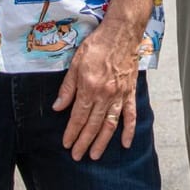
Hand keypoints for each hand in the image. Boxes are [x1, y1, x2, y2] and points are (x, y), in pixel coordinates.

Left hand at [53, 21, 139, 160]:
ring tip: (95, 155)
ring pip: (110, 124)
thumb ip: (67, 88)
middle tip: (78, 156)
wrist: (121, 33)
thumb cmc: (97, 45)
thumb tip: (58, 107)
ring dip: (102, 142)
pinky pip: (131, 115)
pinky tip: (125, 143)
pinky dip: (129, 130)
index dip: (72, 132)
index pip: (78, 117)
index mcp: (89, 88)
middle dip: (84, 142)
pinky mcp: (130, 93)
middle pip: (93, 125)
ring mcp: (120, 95)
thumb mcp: (75, 64)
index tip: (67, 144)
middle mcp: (105, 95)